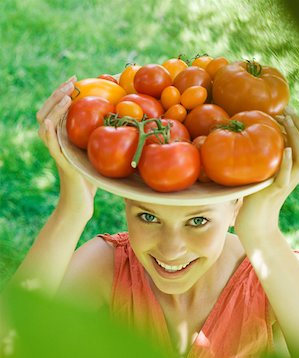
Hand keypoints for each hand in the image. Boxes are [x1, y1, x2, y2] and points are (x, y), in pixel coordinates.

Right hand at [36, 76, 96, 216]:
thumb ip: (98, 138)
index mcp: (63, 138)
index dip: (62, 93)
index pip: (57, 110)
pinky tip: (51, 122)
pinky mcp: (61, 163)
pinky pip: (50, 146)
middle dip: (57, 94)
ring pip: (45, 125)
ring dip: (54, 109)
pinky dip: (48, 132)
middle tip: (71, 81)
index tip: (75, 79)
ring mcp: (57, 152)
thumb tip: (120, 120)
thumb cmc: (91, 181)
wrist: (81, 203)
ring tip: (66, 96)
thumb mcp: (95, 154)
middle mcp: (56, 142)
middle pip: (47, 112)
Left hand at [234, 107, 298, 237]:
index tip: (287, 109)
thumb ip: (267, 153)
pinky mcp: (276, 190)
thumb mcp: (264, 169)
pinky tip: (284, 149)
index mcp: (296, 166)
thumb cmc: (256, 192)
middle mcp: (297, 172)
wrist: (254, 219)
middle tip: (287, 111)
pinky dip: (286, 162)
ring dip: (295, 137)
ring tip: (287, 122)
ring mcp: (289, 181)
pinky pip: (286, 175)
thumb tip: (259, 131)